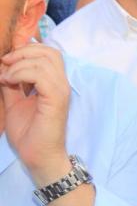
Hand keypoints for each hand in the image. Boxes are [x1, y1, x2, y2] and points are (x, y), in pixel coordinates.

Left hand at [0, 44, 70, 185]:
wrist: (37, 156)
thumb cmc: (29, 133)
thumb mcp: (14, 102)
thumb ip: (12, 84)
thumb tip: (4, 67)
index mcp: (53, 84)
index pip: (49, 53)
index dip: (27, 50)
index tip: (6, 62)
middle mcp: (61, 85)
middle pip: (50, 52)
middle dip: (23, 52)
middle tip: (5, 64)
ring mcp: (60, 91)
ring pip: (44, 61)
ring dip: (19, 65)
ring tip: (6, 78)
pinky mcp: (56, 100)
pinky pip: (41, 76)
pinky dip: (22, 74)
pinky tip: (10, 83)